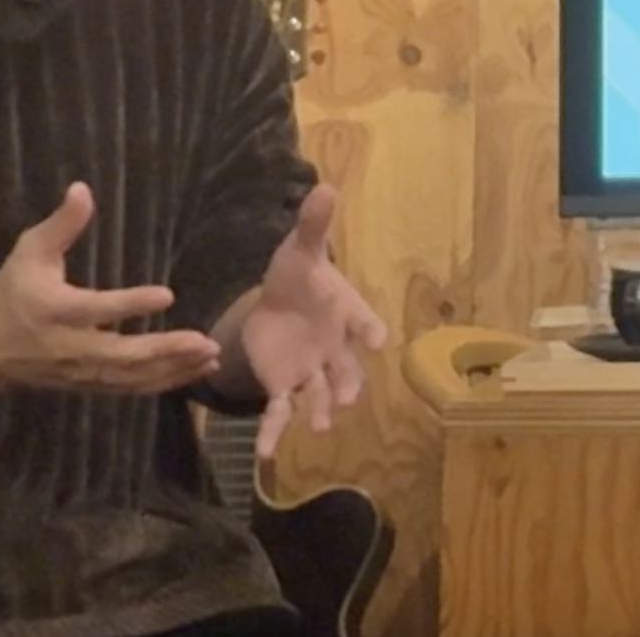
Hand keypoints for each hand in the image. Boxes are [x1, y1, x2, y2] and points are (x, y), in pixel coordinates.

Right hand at [0, 183, 223, 394]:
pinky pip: (130, 389)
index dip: (129, 304)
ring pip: (131, 377)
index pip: (96, 309)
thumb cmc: (10, 295)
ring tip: (211, 357)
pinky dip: (163, 382)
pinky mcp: (89, 386)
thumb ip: (60, 225)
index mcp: (55, 311)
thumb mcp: (28, 252)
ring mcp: (82, 372)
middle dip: (165, 350)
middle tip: (205, 342)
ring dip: (173, 369)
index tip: (167, 294)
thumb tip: (83, 188)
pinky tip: (194, 372)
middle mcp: (71, 347)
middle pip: (122, 355)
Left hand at [239, 185, 389, 458]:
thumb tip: (324, 185)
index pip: (364, 323)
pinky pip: (282, 411)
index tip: (375, 339)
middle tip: (347, 397)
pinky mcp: (284, 386)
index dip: (370, 331)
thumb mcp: (300, 250)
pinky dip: (275, 432)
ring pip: (322, 396)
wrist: (274, 304)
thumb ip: (313, 225)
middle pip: (349, 369)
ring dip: (323, 411)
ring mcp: (313, 372)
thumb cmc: (297, 277)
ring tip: (322, 427)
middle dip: (350, 383)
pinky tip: (265, 454)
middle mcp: (337, 349)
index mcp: (347, 313)